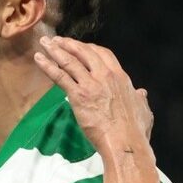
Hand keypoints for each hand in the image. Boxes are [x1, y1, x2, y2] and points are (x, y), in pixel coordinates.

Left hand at [34, 36, 153, 152]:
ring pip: (70, 61)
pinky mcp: (78, 95)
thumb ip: (140, 99)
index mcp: (120, 77)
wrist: (124, 142)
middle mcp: (105, 76)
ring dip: (55, 50)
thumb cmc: (135, 131)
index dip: (90, 48)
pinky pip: (60, 76)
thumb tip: (141, 93)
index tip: (81, 46)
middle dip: (70, 44)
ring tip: (45, 43)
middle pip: (85, 53)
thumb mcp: (144, 110)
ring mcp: (91, 84)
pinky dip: (48, 66)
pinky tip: (39, 59)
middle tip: (58, 40)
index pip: (104, 54)